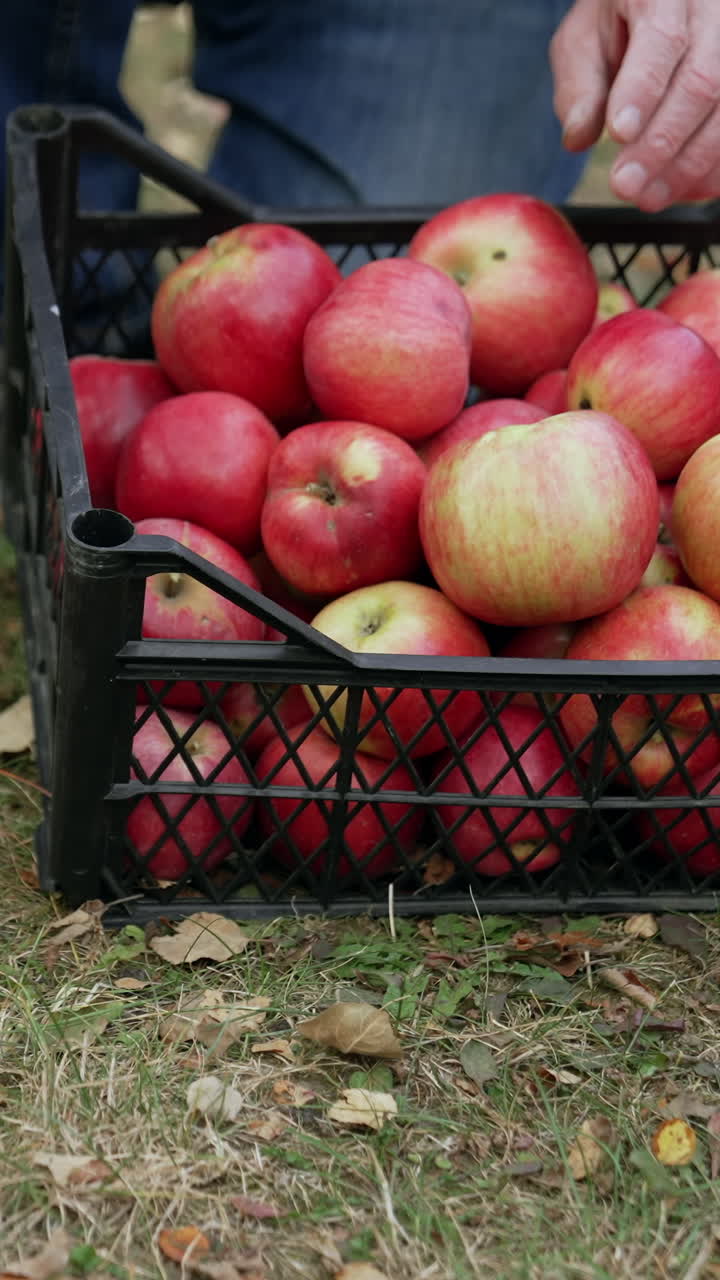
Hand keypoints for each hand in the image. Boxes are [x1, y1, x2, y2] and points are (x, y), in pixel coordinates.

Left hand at [550, 0, 719, 209]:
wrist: (661, 3)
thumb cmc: (618, 19)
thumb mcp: (584, 41)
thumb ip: (580, 87)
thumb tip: (577, 137)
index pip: (662, 38)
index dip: (644, 91)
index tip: (620, 134)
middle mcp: (712, 7)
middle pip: (703, 80)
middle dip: (662, 143)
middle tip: (626, 186)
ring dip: (689, 165)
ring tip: (649, 197)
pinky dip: (714, 168)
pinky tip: (684, 190)